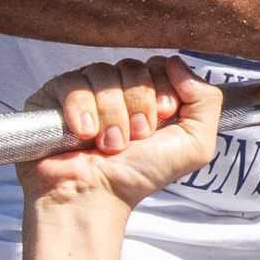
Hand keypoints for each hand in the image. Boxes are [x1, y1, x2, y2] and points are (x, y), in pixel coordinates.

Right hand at [21, 58, 222, 205]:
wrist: (95, 196)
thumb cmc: (139, 175)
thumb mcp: (195, 145)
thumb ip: (206, 100)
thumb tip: (178, 63)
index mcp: (149, 95)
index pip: (159, 65)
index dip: (163, 89)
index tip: (163, 117)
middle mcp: (117, 90)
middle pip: (132, 67)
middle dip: (139, 106)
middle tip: (136, 137)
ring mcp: (85, 91)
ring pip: (103, 74)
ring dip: (112, 115)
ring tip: (110, 145)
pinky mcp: (53, 97)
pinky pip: (71, 83)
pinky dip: (82, 110)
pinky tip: (84, 134)